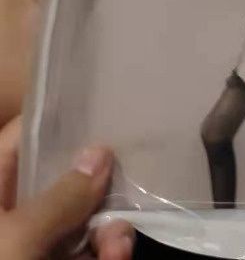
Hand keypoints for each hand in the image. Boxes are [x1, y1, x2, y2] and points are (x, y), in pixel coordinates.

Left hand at [0, 117, 133, 259]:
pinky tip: (116, 256)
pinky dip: (107, 253)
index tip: (101, 105)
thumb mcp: (18, 236)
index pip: (24, 136)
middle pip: (64, 180)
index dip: (58, 118)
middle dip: (100, 186)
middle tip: (125, 187)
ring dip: (109, 229)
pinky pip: (87, 253)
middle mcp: (12, 211)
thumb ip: (62, 196)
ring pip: (82, 221)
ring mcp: (31, 245)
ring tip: (117, 245)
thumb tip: (102, 154)